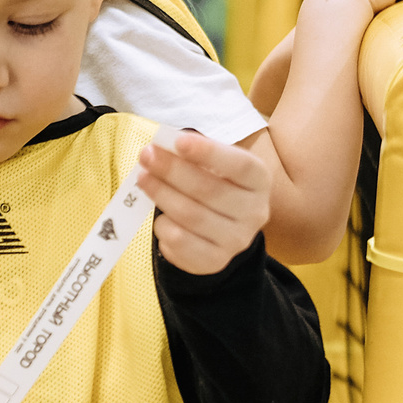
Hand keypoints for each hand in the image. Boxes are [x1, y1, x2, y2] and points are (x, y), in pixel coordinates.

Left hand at [137, 130, 270, 275]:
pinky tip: (160, 215)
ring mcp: (237, 239)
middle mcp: (255, 211)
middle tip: (147, 156)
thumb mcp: (215, 165)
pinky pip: (180, 242)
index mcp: (259, 180)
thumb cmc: (216, 185)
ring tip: (143, 178)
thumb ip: (194, 154)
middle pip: (209, 190)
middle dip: (172, 170)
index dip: (209, 152)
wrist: (224, 229)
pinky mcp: (216, 260)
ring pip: (190, 216)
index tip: (178, 141)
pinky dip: (164, 225)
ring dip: (161, 194)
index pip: (240, 165)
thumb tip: (161, 146)